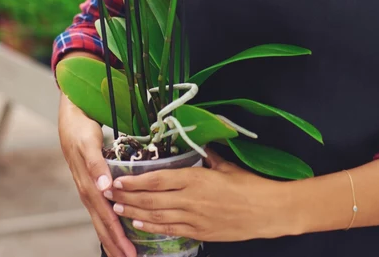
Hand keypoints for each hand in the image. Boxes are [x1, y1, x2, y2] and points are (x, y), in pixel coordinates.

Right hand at [58, 93, 136, 256]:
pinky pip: (100, 209)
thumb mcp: (88, 143)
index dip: (117, 235)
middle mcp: (88, 191)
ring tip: (122, 254)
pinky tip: (114, 229)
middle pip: (102, 224)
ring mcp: (87, 189)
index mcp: (89, 185)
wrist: (69, 118)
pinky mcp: (90, 184)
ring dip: (111, 237)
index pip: (106, 216)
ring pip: (100, 219)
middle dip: (115, 244)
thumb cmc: (80, 129)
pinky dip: (107, 223)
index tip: (128, 252)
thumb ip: (96, 165)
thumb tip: (104, 187)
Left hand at [105, 148, 288, 241]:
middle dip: (128, 197)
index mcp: (195, 179)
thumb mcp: (226, 166)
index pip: (157, 179)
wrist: (268, 212)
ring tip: (118, 209)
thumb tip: (200, 146)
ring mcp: (194, 218)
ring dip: (135, 213)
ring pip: (157, 216)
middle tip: (110, 194)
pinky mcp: (200, 232)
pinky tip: (140, 224)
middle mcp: (190, 199)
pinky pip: (170, 230)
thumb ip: (208, 156)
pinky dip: (153, 227)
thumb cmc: (250, 186)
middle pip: (151, 199)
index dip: (135, 181)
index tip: (119, 178)